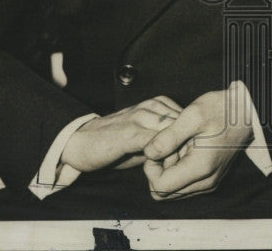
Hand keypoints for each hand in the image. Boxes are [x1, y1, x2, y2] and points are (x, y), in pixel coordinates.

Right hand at [60, 95, 180, 172]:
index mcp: (157, 104)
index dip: (192, 139)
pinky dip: (163, 156)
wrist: (79, 143)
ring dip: (177, 152)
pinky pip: (155, 143)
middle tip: (186, 164)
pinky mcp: (130, 132)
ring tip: (174, 168)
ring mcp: (140, 118)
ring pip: (172, 132)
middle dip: (188, 145)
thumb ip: (165, 139)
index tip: (192, 156)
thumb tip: (187, 150)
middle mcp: (151, 107)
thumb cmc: (114, 142)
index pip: (187, 118)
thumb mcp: (145, 138)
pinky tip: (161, 167)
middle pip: (184, 124)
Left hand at [142, 82, 254, 199]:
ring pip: (173, 190)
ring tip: (178, 145)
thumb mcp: (192, 115)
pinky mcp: (210, 177)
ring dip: (169, 170)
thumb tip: (148, 152)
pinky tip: (185, 148)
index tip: (158, 146)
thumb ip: (168, 136)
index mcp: (201, 168)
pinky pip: (185, 184)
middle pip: (164, 193)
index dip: (150, 168)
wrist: (246, 110)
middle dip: (159, 170)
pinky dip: (179, 169)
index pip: (160, 186)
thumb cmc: (223, 109)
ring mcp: (209, 181)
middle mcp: (206, 181)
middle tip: (167, 145)